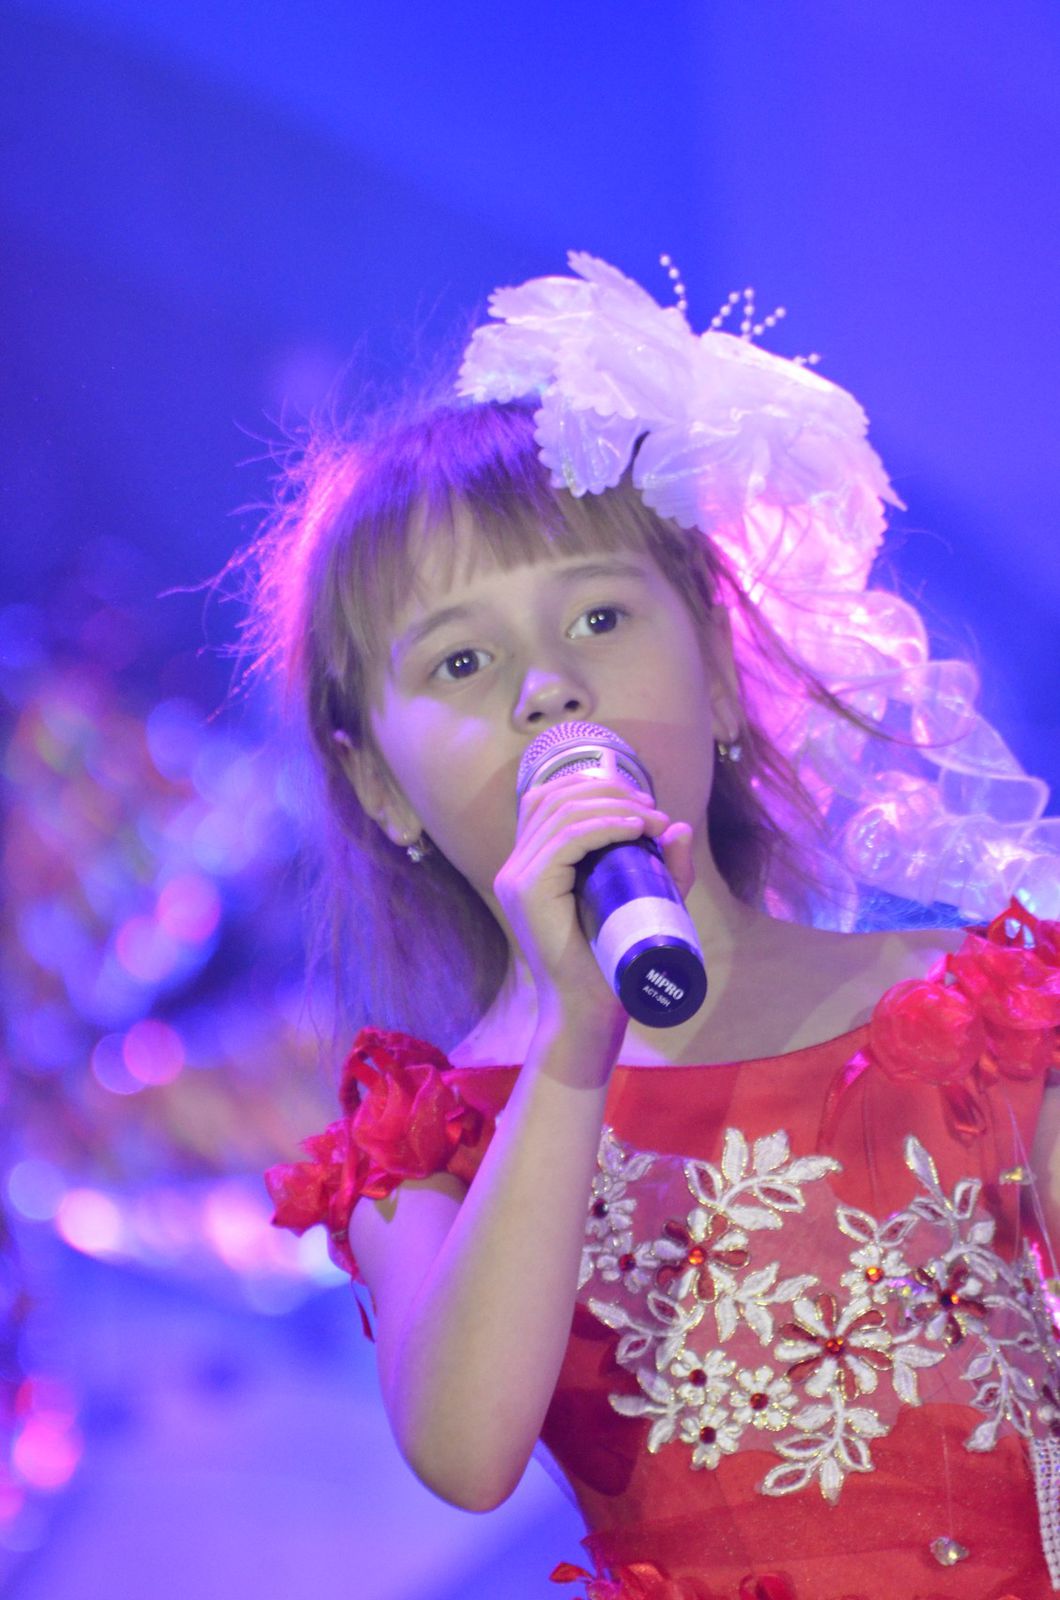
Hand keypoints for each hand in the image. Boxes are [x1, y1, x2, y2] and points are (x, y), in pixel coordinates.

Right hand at [493, 750, 694, 1046]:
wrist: (589, 1013)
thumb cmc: (612, 963)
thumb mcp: (642, 902)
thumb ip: (663, 867)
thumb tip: (679, 827)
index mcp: (528, 866)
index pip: (546, 800)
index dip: (592, 785)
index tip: (642, 802)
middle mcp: (514, 868)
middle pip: (554, 797)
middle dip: (608, 790)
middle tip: (653, 809)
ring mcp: (517, 879)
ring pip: (562, 813)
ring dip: (614, 806)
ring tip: (653, 819)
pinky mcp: (529, 892)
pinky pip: (566, 840)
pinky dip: (604, 825)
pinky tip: (634, 827)